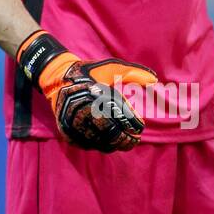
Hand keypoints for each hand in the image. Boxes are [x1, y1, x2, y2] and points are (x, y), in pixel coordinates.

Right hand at [17, 31, 157, 151]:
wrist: (58, 78)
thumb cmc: (89, 73)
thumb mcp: (111, 68)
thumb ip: (133, 73)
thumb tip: (155, 79)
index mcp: (97, 97)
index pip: (121, 119)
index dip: (133, 126)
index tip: (140, 128)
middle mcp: (85, 112)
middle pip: (111, 135)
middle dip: (126, 140)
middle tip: (134, 140)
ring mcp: (74, 124)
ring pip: (100, 143)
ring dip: (114, 145)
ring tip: (123, 143)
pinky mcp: (67, 132)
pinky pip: (87, 145)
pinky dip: (99, 145)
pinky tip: (107, 142)